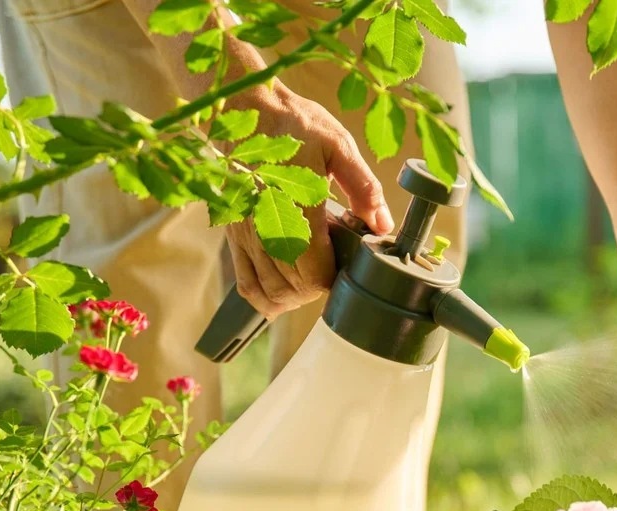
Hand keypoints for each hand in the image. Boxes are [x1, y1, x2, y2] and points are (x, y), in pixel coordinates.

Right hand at [226, 90, 394, 316]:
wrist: (242, 108)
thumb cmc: (292, 123)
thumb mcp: (338, 145)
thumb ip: (363, 187)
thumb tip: (382, 224)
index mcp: (296, 206)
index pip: (314, 271)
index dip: (333, 280)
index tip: (345, 266)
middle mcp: (265, 226)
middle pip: (293, 287)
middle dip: (317, 288)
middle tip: (333, 269)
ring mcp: (246, 233)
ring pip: (269, 291)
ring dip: (294, 297)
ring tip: (311, 280)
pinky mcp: (234, 234)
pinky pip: (245, 282)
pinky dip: (264, 296)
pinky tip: (283, 294)